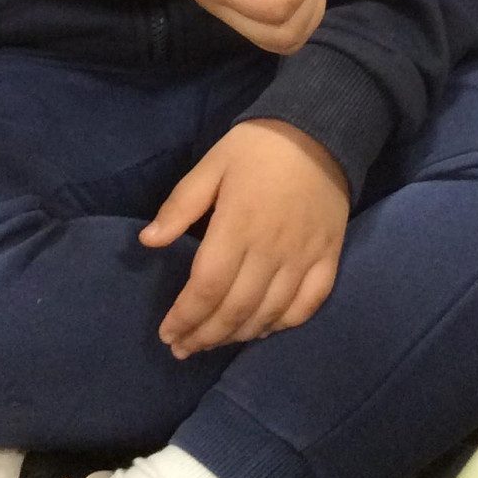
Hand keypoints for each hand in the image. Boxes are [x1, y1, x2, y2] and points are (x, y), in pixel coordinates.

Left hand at [141, 119, 349, 356]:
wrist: (321, 129)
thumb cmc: (258, 147)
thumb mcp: (211, 165)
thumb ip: (180, 206)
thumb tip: (148, 242)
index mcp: (238, 225)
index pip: (207, 287)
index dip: (185, 316)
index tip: (167, 333)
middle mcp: (271, 249)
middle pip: (235, 308)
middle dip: (205, 335)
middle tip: (183, 348)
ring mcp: (304, 256)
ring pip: (269, 313)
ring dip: (238, 335)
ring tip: (214, 342)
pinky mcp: (329, 257)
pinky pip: (307, 305)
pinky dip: (283, 324)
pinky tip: (262, 330)